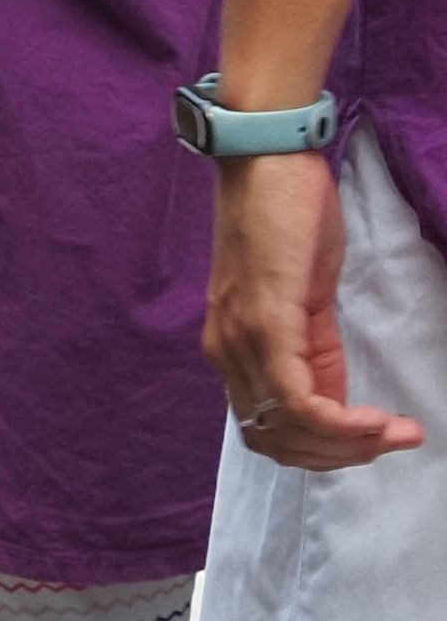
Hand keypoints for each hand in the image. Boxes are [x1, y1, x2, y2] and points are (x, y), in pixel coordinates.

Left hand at [210, 151, 424, 472]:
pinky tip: (376, 421)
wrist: (266, 163)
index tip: (376, 442)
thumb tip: (334, 400)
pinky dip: (339, 422)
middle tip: (391, 443)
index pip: (265, 431)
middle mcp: (226, 352)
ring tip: (395, 434)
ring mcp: (240, 339)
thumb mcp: (303, 301)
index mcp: (233, 350)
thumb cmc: (287, 223)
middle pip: (273, 441)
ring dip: (347, 445)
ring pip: (285, 429)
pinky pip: (296, 398)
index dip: (321, 453)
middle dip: (338, 457)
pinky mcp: (265, 321)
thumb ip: (311, 352)